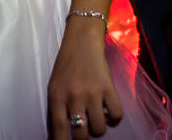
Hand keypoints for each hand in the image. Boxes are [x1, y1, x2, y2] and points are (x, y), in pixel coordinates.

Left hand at [47, 19, 121, 138]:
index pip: (58, 130)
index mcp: (57, 97)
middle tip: (84, 131)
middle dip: (83, 138)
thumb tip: (58, 135)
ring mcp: (93, 93)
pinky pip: (116, 116)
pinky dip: (113, 119)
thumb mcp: (54, 86)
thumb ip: (56, 109)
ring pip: (99, 129)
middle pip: (81, 135)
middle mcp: (74, 97)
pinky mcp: (109, 88)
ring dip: (98, 128)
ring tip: (96, 119)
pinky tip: (108, 112)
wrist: (82, 41)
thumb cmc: (66, 66)